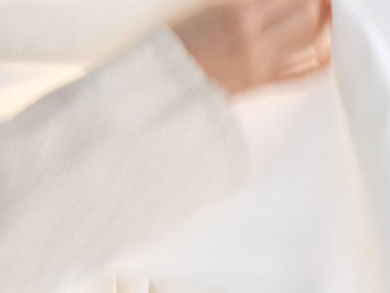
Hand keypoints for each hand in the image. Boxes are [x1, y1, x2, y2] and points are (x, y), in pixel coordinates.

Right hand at [170, 0, 332, 93]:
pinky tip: (324, 51)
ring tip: (327, 20)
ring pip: (311, 45)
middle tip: (324, 3)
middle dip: (321, 6)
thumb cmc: (184, 45)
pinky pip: (300, 75)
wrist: (164, 85)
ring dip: (324, 29)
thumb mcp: (217, 11)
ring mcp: (260, 65)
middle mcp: (256, 40)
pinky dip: (317, 61)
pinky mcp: (260, 85)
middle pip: (309, 18)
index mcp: (242, 15)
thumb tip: (278, 3)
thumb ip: (253, 5)